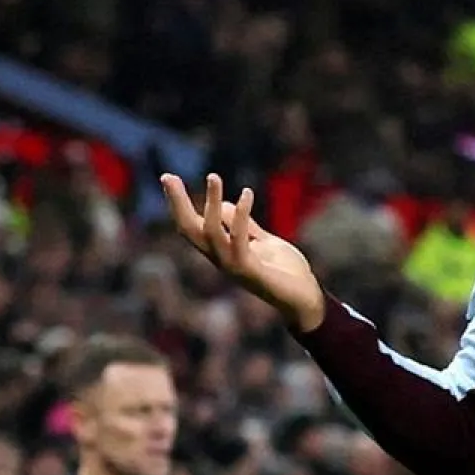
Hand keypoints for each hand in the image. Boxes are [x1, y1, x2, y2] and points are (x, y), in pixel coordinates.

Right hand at [161, 174, 324, 331]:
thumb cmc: (285, 271)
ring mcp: (233, 266)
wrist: (306, 298)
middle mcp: (221, 259)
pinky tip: (247, 194)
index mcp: (222, 251)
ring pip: (210, 232)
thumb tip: (223, 204)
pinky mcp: (250, 270)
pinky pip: (239, 240)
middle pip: (189, 230)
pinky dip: (241, 216)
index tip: (168, 177)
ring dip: (211, 203)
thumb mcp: (263, 241)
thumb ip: (245, 225)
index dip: (178, 204)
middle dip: (177, 203)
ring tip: (213, 177)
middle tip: (168, 176)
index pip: (191, 226)